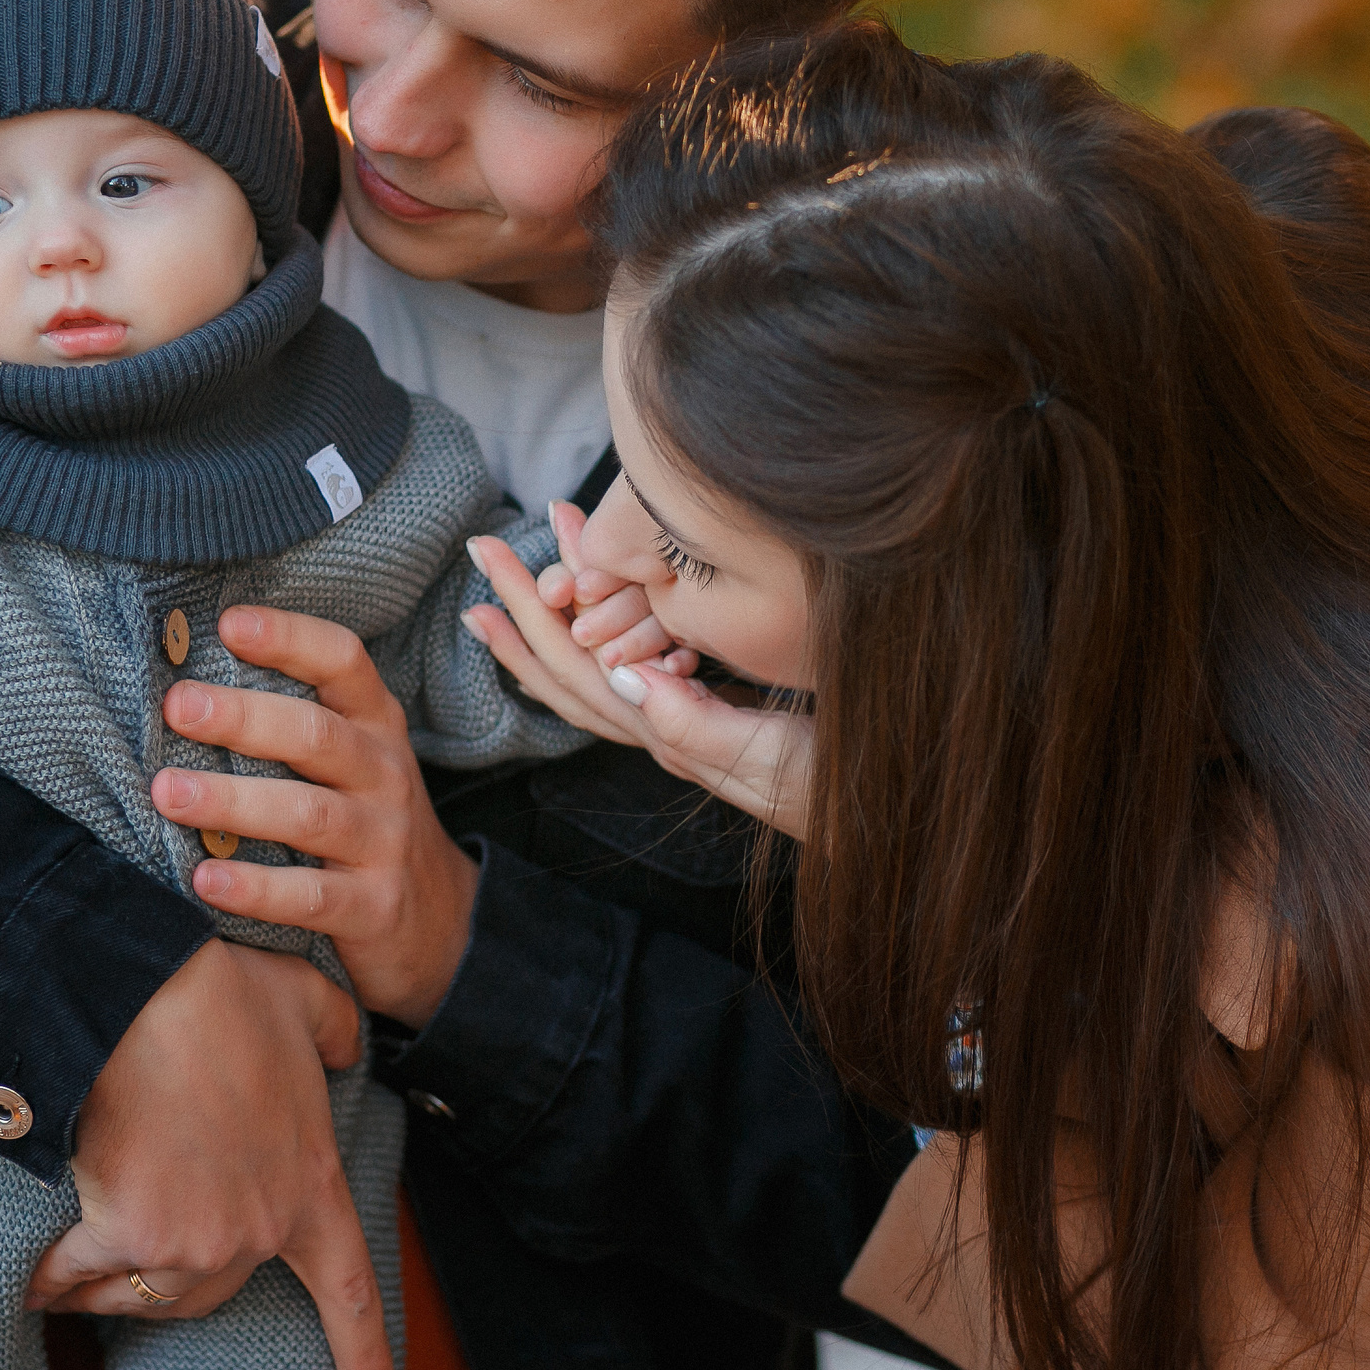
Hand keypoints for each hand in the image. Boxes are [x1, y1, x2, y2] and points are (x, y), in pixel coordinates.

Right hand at [24, 940, 396, 1369]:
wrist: (143, 993)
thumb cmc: (220, 993)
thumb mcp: (307, 1000)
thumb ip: (336, 1031)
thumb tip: (346, 1045)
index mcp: (311, 1186)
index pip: (349, 1288)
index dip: (362, 1351)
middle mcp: (258, 1231)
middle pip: (214, 1290)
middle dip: (175, 1272)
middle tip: (140, 1252)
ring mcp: (196, 1242)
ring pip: (145, 1292)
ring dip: (107, 1290)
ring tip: (75, 1275)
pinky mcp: (132, 1237)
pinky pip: (78, 1276)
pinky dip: (49, 1278)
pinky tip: (29, 1278)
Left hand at [151, 606, 479, 1028]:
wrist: (440, 918)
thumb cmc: (365, 820)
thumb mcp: (351, 759)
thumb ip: (290, 721)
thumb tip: (183, 682)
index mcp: (375, 724)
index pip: (342, 662)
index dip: (289, 639)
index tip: (228, 624)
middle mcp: (385, 773)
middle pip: (317, 735)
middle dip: (243, 717)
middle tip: (178, 706)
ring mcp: (383, 841)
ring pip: (309, 814)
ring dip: (233, 801)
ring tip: (168, 792)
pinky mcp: (373, 906)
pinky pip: (310, 896)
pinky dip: (255, 888)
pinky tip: (204, 879)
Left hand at [463, 533, 814, 838]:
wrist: (888, 820)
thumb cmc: (835, 791)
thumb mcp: (767, 757)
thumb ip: (695, 722)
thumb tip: (624, 675)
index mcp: (667, 734)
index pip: (579, 667)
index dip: (536, 611)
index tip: (501, 558)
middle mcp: (664, 734)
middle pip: (570, 667)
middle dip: (522, 605)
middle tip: (482, 549)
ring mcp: (686, 732)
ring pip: (595, 674)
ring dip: (550, 622)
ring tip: (512, 580)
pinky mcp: (715, 723)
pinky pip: (633, 676)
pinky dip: (601, 641)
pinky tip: (595, 622)